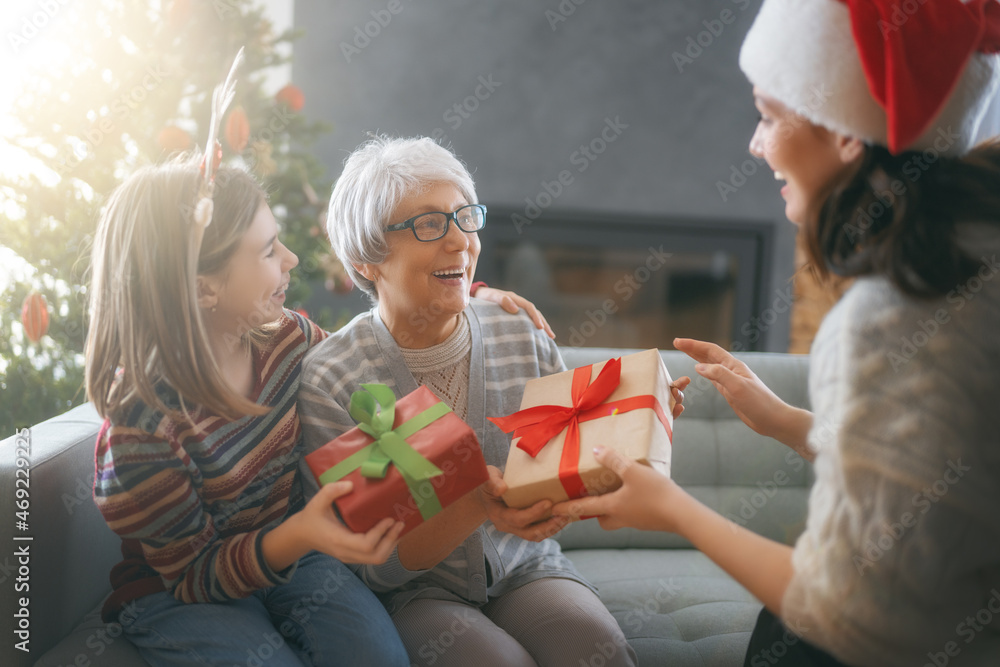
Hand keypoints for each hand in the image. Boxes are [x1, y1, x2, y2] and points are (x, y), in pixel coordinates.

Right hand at [295, 481, 404, 564]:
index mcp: (339, 540)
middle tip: (400, 523)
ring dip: (390, 544)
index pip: (366, 545)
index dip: (380, 533)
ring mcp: (349, 557)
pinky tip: (389, 533)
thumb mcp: (317, 501)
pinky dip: (385, 546)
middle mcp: (346, 553)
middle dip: (391, 540)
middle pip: (376, 557)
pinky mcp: (352, 556)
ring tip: (398, 528)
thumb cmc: (310, 518)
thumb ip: (331, 491)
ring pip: (376, 559)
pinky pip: (372, 557)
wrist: (301, 535)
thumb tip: (350, 484)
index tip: (389, 518)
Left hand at [475, 287, 554, 338]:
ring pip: (533, 317)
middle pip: (535, 313)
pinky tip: (536, 336)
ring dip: (541, 326)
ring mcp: (517, 308)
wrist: (477, 296)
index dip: (536, 317)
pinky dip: (533, 327)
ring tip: (549, 338)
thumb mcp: (490, 297)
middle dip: (544, 324)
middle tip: (551, 336)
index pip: (529, 308)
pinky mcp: (514, 315)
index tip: (540, 327)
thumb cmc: (483, 298)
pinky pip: (526, 321)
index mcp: (514, 299)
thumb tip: (515, 308)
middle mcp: (518, 303)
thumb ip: (501, 300)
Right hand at [477, 466, 568, 540]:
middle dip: (548, 526)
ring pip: (536, 535)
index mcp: (498, 514)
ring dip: (553, 529)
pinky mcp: (524, 526)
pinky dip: (551, 526)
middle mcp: (506, 525)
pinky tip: (562, 517)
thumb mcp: (487, 478)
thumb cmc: (489, 482)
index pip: (517, 519)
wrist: (487, 491)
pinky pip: (539, 531)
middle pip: (530, 533)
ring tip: (567, 517)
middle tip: (564, 515)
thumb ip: (492, 482)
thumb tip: (501, 488)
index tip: (548, 502)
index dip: (533, 513)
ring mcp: (515, 528)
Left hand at [551, 447, 683, 531]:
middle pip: (601, 519)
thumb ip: (613, 460)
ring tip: (615, 489)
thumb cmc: (655, 494)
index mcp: (612, 507)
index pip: (583, 508)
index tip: (552, 510)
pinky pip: (634, 512)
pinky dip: (630, 504)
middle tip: (590, 498)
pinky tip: (639, 491)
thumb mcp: (633, 471)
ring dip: (612, 506)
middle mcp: (622, 518)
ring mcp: (637, 521)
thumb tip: (596, 451)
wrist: (683, 515)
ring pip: (617, 517)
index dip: (567, 507)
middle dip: (593, 511)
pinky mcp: (650, 520)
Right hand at [673, 337, 810, 452]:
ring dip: (697, 357)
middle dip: (693, 348)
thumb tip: (698, 366)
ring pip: (710, 364)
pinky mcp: (730, 391)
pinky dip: (703, 371)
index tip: (678, 342)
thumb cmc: (759, 403)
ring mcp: (731, 380)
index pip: (710, 350)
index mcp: (734, 366)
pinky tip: (699, 370)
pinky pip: (713, 377)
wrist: (773, 419)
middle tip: (677, 343)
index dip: (693, 345)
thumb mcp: (738, 387)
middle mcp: (731, 370)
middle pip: (709, 354)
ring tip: (684, 352)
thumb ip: (719, 375)